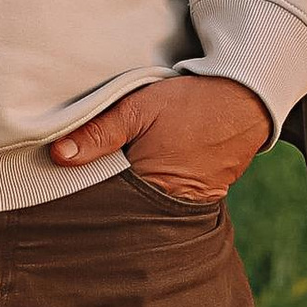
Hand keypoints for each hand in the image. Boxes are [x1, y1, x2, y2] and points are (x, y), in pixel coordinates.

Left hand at [50, 73, 271, 205]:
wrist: (247, 97)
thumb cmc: (191, 102)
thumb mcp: (138, 108)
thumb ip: (98, 133)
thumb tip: (59, 155)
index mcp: (151, 187)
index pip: (106, 201)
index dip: (88, 189)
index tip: (73, 176)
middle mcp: (174, 206)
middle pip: (129, 209)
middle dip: (112, 194)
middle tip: (99, 173)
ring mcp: (195, 205)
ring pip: (151, 206)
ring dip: (138, 192)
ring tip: (131, 168)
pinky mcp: (209, 196)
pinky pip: (175, 200)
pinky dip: (161, 188)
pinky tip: (154, 170)